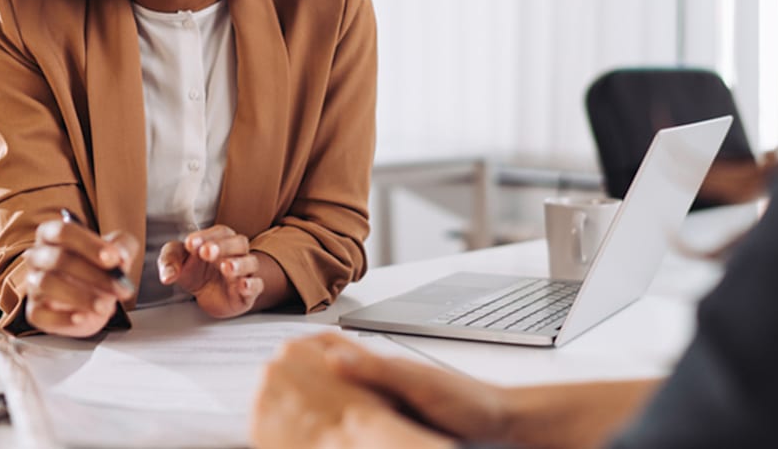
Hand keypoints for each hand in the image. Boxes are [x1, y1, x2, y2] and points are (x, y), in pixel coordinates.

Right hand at [23, 218, 136, 337]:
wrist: (94, 299)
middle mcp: (38, 256)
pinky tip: (83, 318)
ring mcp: (33, 284)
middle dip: (94, 274)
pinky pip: (42, 314)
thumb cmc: (100, 268)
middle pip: (58, 259)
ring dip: (82, 296)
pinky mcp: (35, 311)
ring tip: (106, 306)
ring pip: (48, 284)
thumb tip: (120, 258)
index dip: (89, 244)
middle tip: (120, 287)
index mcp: (53, 234)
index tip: (114, 259)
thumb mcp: (118, 251)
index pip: (64, 232)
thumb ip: (122, 247)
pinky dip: (63, 318)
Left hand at [158, 225, 264, 317]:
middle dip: (223, 246)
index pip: (219, 232)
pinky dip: (252, 285)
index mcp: (219, 240)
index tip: (190, 244)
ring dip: (239, 264)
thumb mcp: (176, 262)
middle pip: (239, 242)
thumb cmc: (195, 271)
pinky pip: (257, 285)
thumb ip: (169, 262)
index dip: (206, 236)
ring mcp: (244, 272)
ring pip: (250, 262)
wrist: (206, 295)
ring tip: (226, 267)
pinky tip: (242, 285)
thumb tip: (167, 276)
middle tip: (206, 251)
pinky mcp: (248, 293)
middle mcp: (235, 253)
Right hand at [252, 334, 455, 448]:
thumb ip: (376, 370)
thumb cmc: (467, 401)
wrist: (501, 423)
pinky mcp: (399, 422)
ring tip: (295, 407)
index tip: (281, 352)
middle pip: (336, 374)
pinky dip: (345, 421)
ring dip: (324, 400)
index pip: (336, 348)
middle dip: (308, 377)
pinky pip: (362, 418)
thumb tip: (332, 357)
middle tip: (276, 383)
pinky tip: (338, 429)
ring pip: (347, 396)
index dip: (310, 347)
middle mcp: (383, 379)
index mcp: (383, 365)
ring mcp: (391, 400)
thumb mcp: (418, 383)